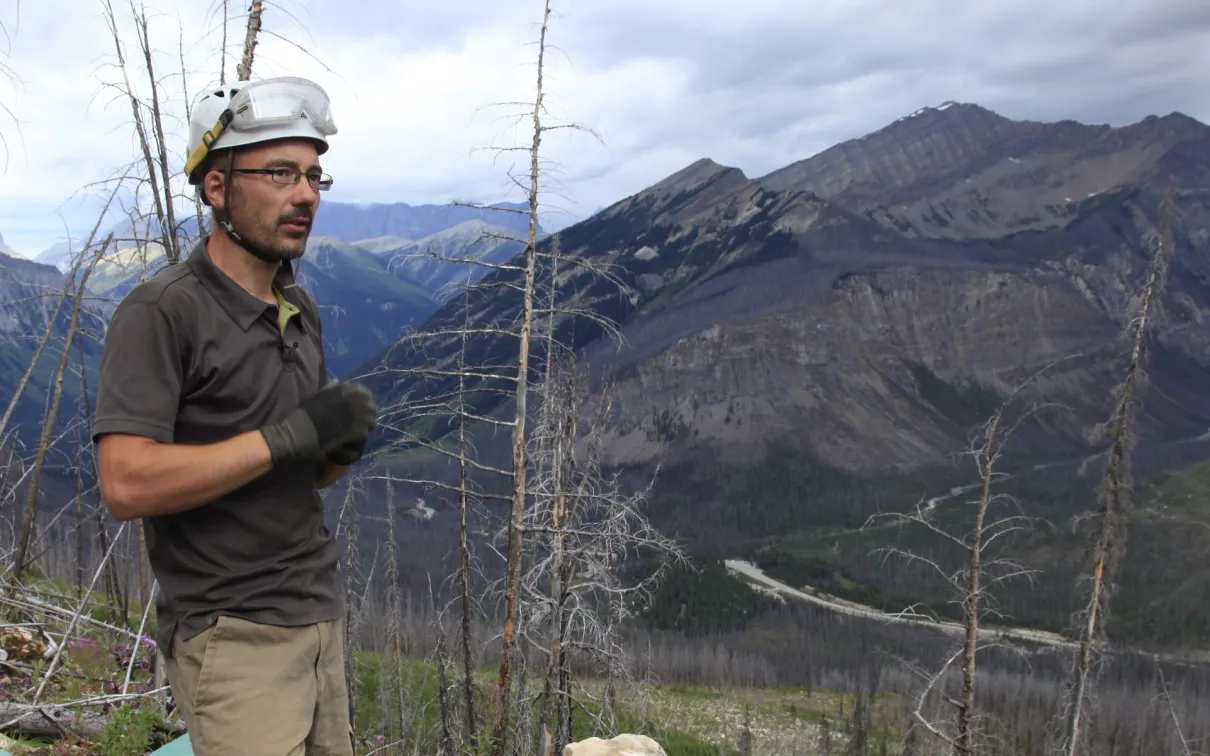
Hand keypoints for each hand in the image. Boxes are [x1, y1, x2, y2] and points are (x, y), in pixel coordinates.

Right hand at [259, 381, 377, 465]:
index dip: (361, 405)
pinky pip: (365, 435)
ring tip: (350, 434)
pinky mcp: (360, 431)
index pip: (366, 394)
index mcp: (348, 388)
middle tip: (353, 425)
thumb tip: (337, 381)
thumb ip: (331, 388)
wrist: (300, 431)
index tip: (354, 412)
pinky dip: (357, 439)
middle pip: (371, 409)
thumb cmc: (306, 413)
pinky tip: (346, 441)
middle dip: (364, 417)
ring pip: (370, 423)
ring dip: (362, 428)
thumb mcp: (318, 394)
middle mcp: (358, 399)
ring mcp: (361, 415)